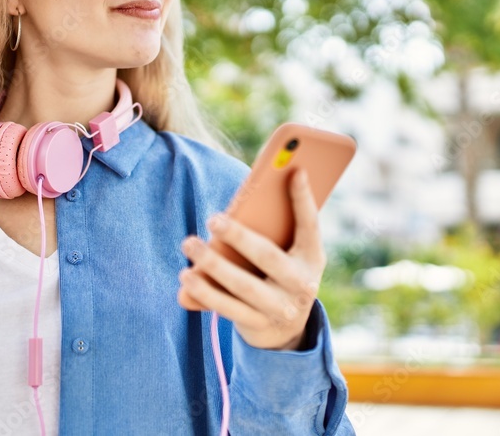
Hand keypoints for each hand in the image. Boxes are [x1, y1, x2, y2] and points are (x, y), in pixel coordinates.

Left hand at [177, 169, 326, 350]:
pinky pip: (228, 309)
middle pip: (267, 256)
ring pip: (243, 286)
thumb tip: (239, 207)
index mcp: (312, 258)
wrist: (287, 329)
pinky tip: (186, 277)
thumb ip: (275, 232)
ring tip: (189, 244)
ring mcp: (281, 308)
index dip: (304, 199)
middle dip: (239, 237)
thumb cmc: (281, 273)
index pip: (310, 225)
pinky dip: (205, 292)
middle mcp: (302, 284)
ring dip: (212, 265)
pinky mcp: (258, 325)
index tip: (295, 171)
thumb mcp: (290, 254)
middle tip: (212, 219)